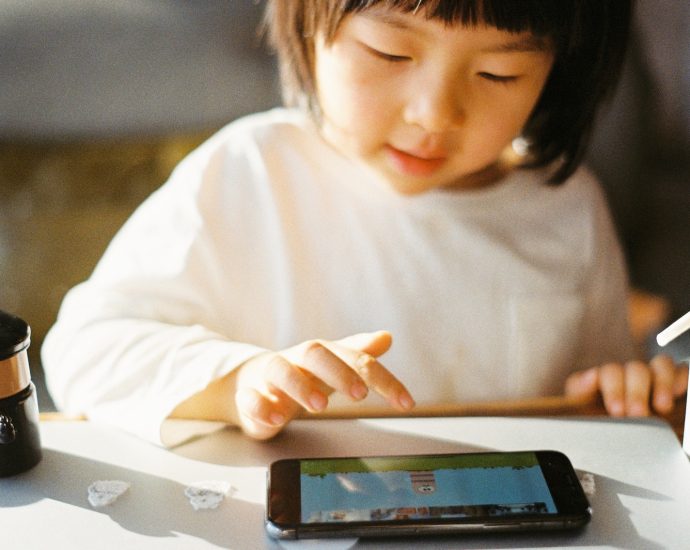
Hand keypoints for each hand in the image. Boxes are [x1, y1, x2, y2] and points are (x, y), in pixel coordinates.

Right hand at [233, 331, 414, 438]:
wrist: (252, 382)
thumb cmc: (301, 374)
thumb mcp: (333, 364)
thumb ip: (358, 353)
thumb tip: (387, 336)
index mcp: (322, 353)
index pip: (355, 358)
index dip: (382, 379)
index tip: (405, 402)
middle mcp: (296, 360)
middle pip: (315, 353)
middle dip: (338, 372)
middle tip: (360, 394)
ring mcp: (270, 377)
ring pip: (280, 370)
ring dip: (300, 386)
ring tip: (319, 406)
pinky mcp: (249, 396)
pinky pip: (250, 396)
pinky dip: (261, 405)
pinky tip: (276, 417)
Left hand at [564, 354, 687, 416]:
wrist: (621, 439)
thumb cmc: (596, 420)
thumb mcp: (581, 409)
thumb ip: (579, 391)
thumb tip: (590, 376)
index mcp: (604, 378)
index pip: (610, 372)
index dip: (614, 389)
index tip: (617, 410)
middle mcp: (629, 374)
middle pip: (636, 369)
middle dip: (637, 392)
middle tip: (638, 414)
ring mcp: (652, 377)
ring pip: (660, 365)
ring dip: (662, 383)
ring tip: (662, 406)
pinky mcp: (673, 384)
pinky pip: (681, 371)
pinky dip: (681, 378)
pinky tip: (679, 392)